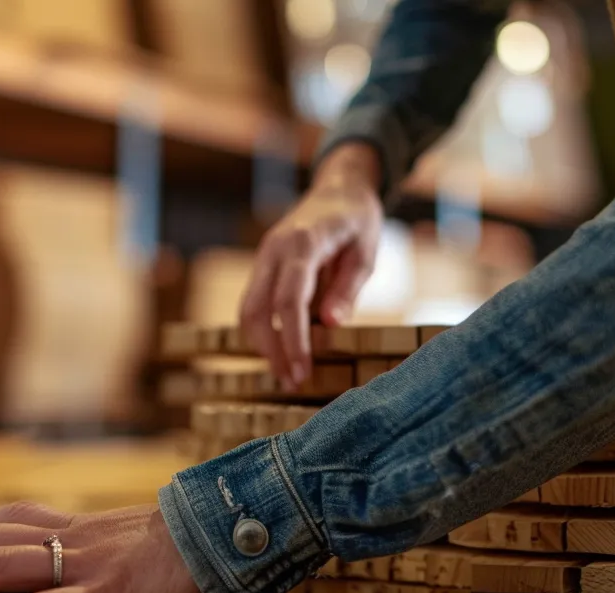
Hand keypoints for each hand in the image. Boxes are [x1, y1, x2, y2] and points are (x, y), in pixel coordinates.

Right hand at [240, 143, 384, 388]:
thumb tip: (330, 325)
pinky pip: (254, 302)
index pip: (289, 301)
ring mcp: (264, 256)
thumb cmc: (358, 220)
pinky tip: (282, 350)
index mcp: (303, 243)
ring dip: (263, 344)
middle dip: (272, 350)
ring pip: (248, 309)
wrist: (338, 188)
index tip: (302, 371)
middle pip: (257, 310)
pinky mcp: (263, 265)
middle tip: (293, 382)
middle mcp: (274, 250)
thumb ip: (348, 288)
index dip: (293, 340)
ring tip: (287, 372)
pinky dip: (263, 330)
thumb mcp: (366, 252)